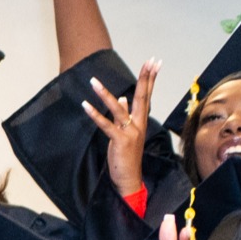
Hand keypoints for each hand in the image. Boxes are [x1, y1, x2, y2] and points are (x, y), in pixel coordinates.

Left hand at [80, 59, 158, 197]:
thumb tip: (123, 98)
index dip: (150, 79)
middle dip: (145, 78)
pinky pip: (105, 125)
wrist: (130, 178)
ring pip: (118, 108)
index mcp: (140, 122)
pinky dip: (94, 115)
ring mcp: (130, 132)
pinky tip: (85, 104)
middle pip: (142, 97)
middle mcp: (138, 124)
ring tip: (94, 81)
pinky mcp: (120, 141)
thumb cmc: (127, 156)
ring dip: (104, 94)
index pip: (146, 96)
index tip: (154, 63)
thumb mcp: (127, 134)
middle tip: (150, 61)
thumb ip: (125, 115)